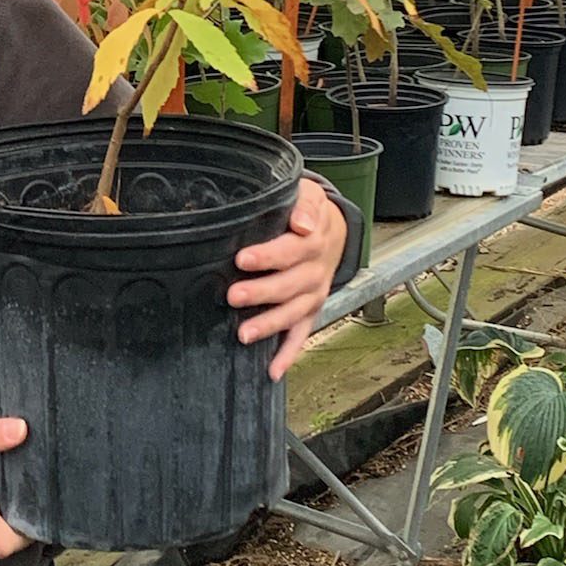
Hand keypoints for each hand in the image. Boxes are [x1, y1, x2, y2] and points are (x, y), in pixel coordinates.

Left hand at [227, 178, 347, 381]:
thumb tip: (301, 222)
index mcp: (313, 242)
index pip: (290, 250)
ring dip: (270, 325)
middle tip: (233, 295)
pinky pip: (301, 335)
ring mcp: (314, 294)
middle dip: (261, 292)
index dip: (267, 256)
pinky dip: (288, 354)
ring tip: (244, 334)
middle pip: (289, 285)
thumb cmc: (308, 211)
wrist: (333, 230)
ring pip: (293, 313)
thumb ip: (305, 204)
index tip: (242, 259)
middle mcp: (315, 272)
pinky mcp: (310, 311)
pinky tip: (272, 371)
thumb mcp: (309, 195)